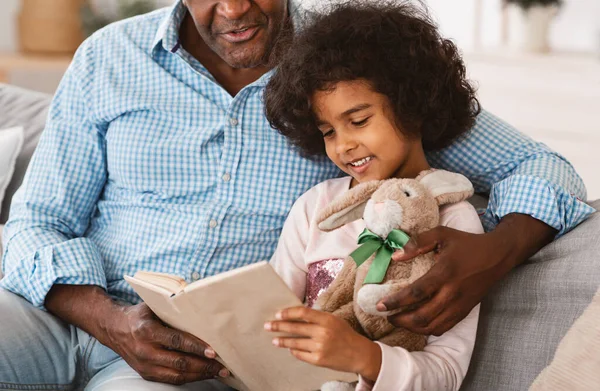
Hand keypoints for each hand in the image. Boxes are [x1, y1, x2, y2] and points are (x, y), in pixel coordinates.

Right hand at [103, 303, 227, 384]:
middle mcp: (145, 351)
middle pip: (178, 362)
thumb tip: (201, 308)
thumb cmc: (140, 315)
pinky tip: (202, 374)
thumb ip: (173, 309)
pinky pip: (171, 380)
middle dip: (203, 365)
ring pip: (176, 375)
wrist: (115, 329)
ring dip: (199, 375)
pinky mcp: (146, 374)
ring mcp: (145, 365)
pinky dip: (189, 378)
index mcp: (147, 331)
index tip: (213, 351)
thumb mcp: (153, 307)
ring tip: (217, 372)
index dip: (195, 347)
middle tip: (222, 366)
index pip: (176, 341)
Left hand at [264, 306, 381, 381]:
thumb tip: (295, 315)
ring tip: (274, 340)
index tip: (278, 314)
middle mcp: (323, 333)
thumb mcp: (333, 320)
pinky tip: (290, 348)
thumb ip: (316, 318)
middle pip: (294, 327)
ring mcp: (320, 347)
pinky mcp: (319, 360)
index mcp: (326, 319)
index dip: (288, 313)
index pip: (302, 313)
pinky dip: (294, 350)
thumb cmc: (345, 335)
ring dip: (282, 341)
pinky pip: (300, 354)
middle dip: (278, 326)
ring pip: (294, 342)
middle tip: (268, 325)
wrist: (359, 354)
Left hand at [377, 214, 555, 335]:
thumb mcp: (442, 234)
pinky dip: (428, 329)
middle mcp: (452, 293)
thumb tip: (395, 255)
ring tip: (398, 320)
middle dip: (400, 320)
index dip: (396, 302)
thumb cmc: (466, 243)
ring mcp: (460, 305)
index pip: (417, 293)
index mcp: (445, 273)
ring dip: (412, 327)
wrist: (498, 256)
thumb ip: (417, 242)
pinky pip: (444, 327)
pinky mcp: (465, 311)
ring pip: (432, 326)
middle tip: (386, 315)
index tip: (380, 305)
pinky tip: (417, 324)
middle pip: (422, 316)